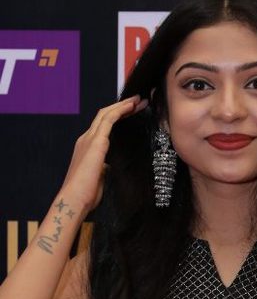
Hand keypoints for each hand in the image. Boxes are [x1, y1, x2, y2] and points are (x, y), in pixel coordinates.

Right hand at [60, 96, 147, 212]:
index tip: (133, 111)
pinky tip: (131, 107)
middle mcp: (86, 139)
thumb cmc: (87, 193)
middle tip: (139, 101)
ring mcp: (89, 139)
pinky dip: (120, 111)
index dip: (118, 116)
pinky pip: (108, 120)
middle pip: (105, 116)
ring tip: (138, 101)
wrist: (75, 198)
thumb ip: (104, 167)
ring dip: (123, 106)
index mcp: (88, 147)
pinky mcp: (95, 142)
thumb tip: (109, 167)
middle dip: (123, 107)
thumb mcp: (100, 177)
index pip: (104, 125)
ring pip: (106, 114)